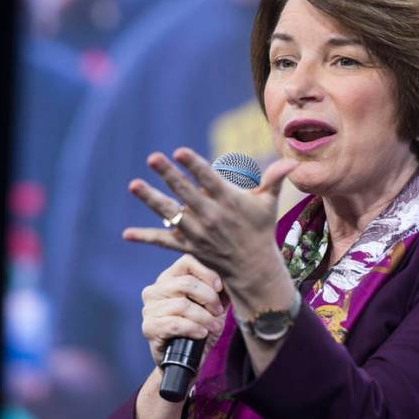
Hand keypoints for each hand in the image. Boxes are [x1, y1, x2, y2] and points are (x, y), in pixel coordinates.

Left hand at [123, 148, 298, 318]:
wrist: (253, 267)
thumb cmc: (260, 229)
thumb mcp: (268, 203)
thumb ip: (274, 179)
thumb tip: (291, 163)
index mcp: (230, 202)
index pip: (209, 179)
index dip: (194, 165)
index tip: (180, 151)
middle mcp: (212, 217)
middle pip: (186, 192)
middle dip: (169, 175)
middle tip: (153, 158)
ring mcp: (198, 233)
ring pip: (171, 214)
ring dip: (151, 200)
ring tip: (133, 185)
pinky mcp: (188, 247)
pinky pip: (164, 241)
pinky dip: (146, 238)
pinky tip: (127, 234)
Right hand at [141, 254, 227, 368]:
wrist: (187, 362)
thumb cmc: (200, 329)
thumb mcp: (214, 307)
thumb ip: (220, 290)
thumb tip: (233, 275)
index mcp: (169, 278)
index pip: (187, 261)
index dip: (207, 273)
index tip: (220, 287)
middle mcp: (155, 290)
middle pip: (186, 283)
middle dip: (209, 298)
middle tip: (218, 312)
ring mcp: (149, 309)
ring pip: (182, 305)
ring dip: (204, 317)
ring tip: (213, 326)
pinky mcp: (149, 327)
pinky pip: (175, 324)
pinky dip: (193, 328)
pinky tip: (202, 333)